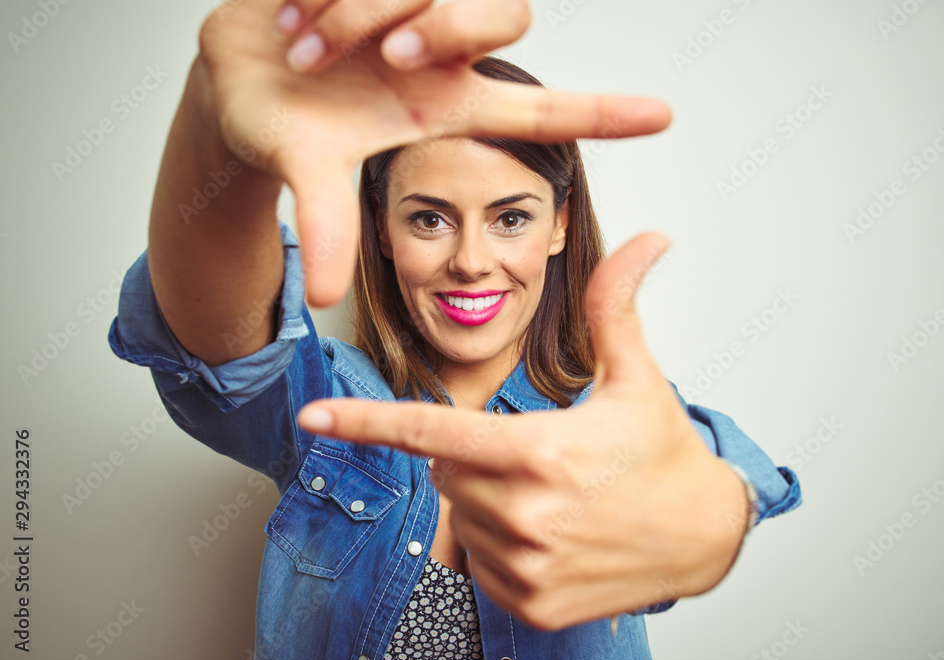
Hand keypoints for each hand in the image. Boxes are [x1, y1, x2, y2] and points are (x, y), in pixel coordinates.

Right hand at [195, 0, 671, 306]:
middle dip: (449, 29)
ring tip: (308, 42)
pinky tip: (298, 11)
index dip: (603, 115)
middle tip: (388, 56)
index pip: (542, 110)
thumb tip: (324, 298)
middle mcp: (443, 54)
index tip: (665, 116)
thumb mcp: (309, 174)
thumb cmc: (285, 127)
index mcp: (446, 107)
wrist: (232, 76)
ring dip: (367, 14)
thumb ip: (326, 226)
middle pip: (507, 16)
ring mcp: (412, 5)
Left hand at [296, 233, 749, 629]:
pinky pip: (481, 565)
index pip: (434, 432)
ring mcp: (529, 568)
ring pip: (461, 518)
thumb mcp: (638, 376)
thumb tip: (646, 240)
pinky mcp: (534, 607)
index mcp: (542, 452)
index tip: (312, 418)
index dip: (367, 422)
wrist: (706, 538)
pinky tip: (554, 535)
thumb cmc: (666, 454)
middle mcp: (527, 515)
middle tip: (537, 454)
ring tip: (554, 497)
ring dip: (489, 502)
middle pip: (447, 472)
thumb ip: (617, 306)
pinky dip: (503, 546)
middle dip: (474, 456)